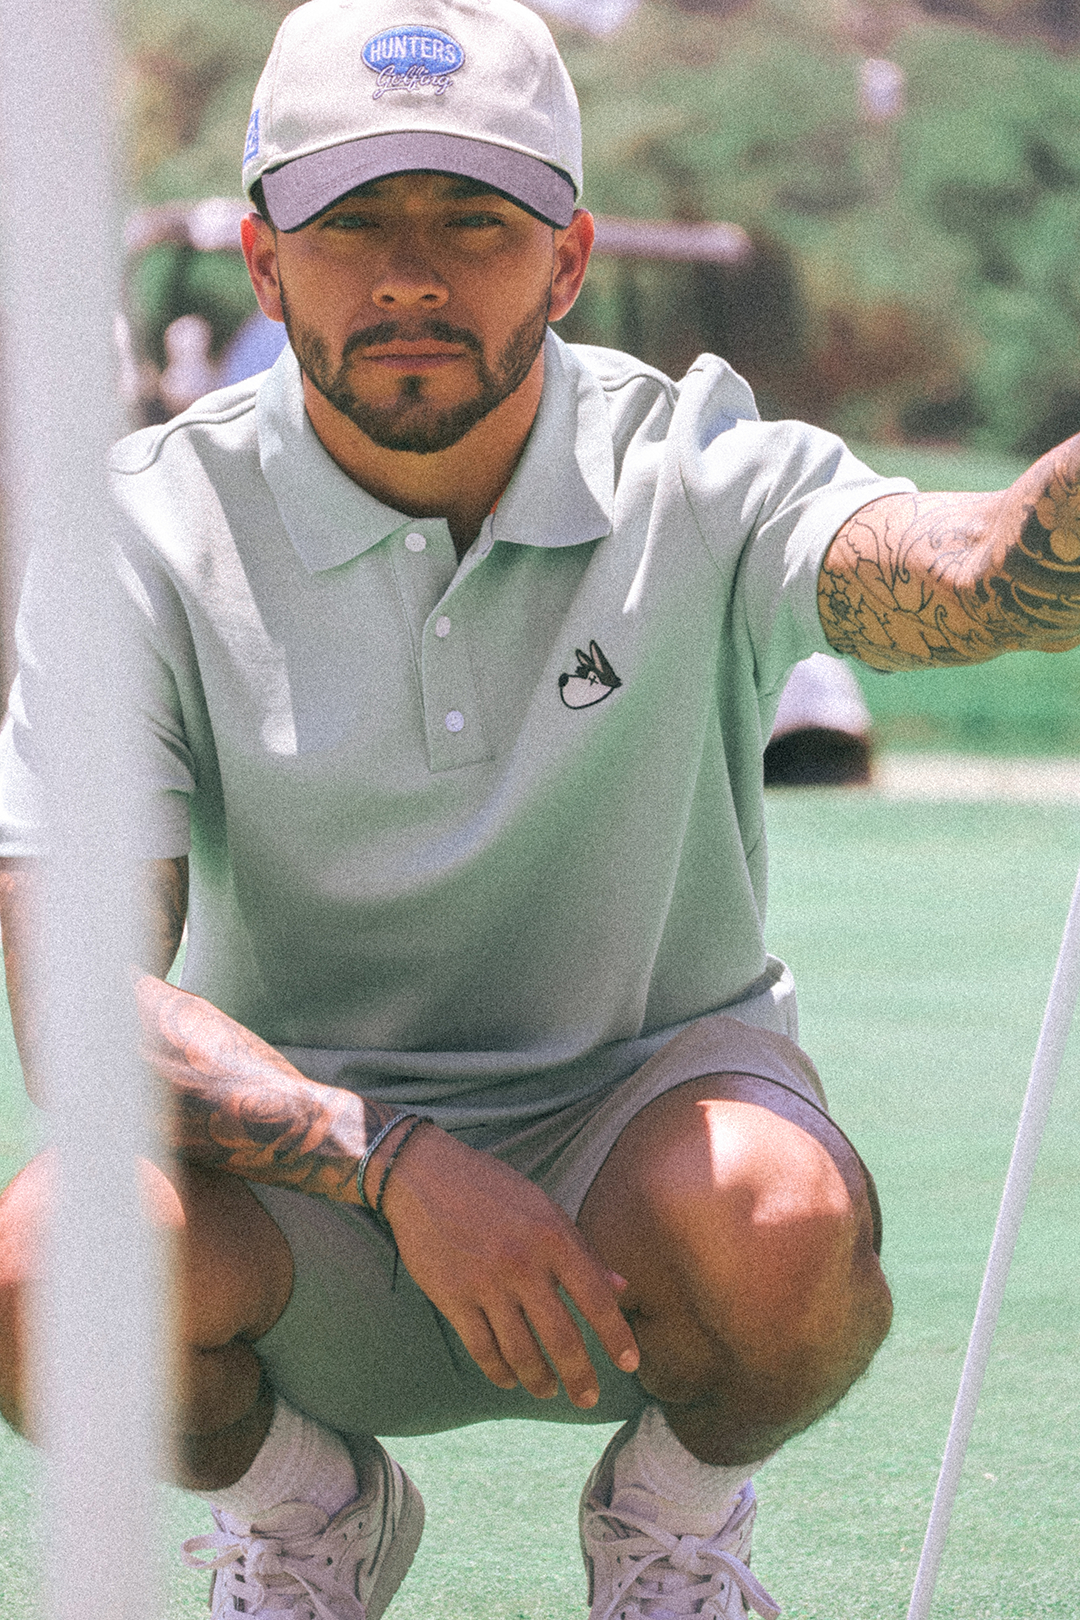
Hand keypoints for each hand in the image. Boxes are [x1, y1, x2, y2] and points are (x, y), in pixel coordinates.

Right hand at [379, 1124, 639, 1406]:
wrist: (424, 1175)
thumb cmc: (491, 1188)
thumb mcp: (544, 1208)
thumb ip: (583, 1251)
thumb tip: (622, 1289)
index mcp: (552, 1237)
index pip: (596, 1299)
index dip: (616, 1337)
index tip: (629, 1365)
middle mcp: (522, 1264)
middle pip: (560, 1337)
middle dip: (579, 1376)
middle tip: (588, 1399)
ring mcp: (485, 1283)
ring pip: (520, 1351)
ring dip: (538, 1379)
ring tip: (548, 1389)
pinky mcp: (452, 1297)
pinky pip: (482, 1348)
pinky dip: (499, 1371)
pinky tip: (509, 1379)